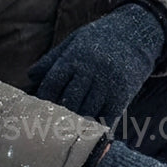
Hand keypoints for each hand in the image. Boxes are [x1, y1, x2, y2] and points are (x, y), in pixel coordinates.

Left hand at [27, 3, 165, 120]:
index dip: (43, 99)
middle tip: (49, 127)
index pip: (52, 83)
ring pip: (87, 111)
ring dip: (76, 123)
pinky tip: (89, 132)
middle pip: (69, 101)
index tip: (37, 109)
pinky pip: (107, 116)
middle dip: (58, 115)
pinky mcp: (122, 94)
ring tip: (66, 133)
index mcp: (75, 58)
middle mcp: (90, 71)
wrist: (136, 34)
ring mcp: (107, 84)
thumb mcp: (74, 41)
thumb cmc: (100, 39)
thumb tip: (30, 76)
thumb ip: (52, 59)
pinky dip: (97, 126)